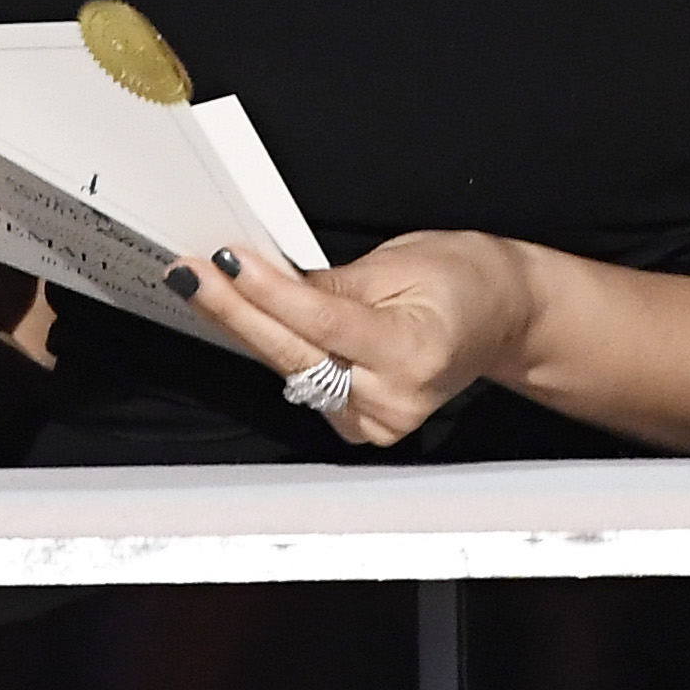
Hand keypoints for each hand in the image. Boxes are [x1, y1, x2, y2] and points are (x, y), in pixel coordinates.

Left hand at [182, 230, 534, 448]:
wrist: (499, 318)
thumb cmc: (461, 282)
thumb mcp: (403, 263)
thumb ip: (336, 282)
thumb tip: (270, 276)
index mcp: (416, 353)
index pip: (324, 323)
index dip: (269, 292)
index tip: (227, 261)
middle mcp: (396, 400)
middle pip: (296, 353)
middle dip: (236, 310)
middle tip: (190, 274)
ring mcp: (379, 422)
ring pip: (291, 371)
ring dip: (247, 327)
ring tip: (204, 285)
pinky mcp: (362, 427)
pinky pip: (303, 385)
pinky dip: (275, 349)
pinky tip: (246, 317)